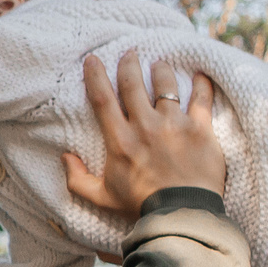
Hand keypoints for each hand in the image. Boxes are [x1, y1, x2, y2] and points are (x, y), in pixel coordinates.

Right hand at [62, 53, 226, 214]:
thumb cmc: (141, 206)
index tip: (93, 58)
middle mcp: (145, 126)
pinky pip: (202, 99)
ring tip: (160, 65)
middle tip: (130, 52)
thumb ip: (78, 179)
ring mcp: (174, 124)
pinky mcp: (200, 129)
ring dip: (161, 70)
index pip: (103, 98)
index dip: (95, 75)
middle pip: (133, 83)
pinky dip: (202, 84)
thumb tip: (65, 158)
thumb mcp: (102, 197)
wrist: (182, 214)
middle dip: (129, 63)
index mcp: (120, 140)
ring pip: (166, 85)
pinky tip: (202, 75)